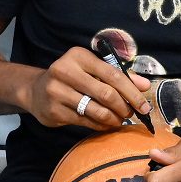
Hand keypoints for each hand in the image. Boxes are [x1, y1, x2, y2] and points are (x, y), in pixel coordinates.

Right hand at [25, 46, 150, 130]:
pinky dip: (101, 125)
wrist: (36, 90)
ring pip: (96, 110)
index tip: (144, 105)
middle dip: (124, 107)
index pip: (113, 74)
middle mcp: (65, 71)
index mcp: (78, 56)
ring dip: (113, 119)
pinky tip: (106, 124)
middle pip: (106, 93)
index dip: (132, 92)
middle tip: (131, 114)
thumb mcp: (92, 69)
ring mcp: (57, 92)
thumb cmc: (72, 77)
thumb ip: (119, 75)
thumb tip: (145, 86)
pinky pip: (85, 121)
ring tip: (119, 120)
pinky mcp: (54, 111)